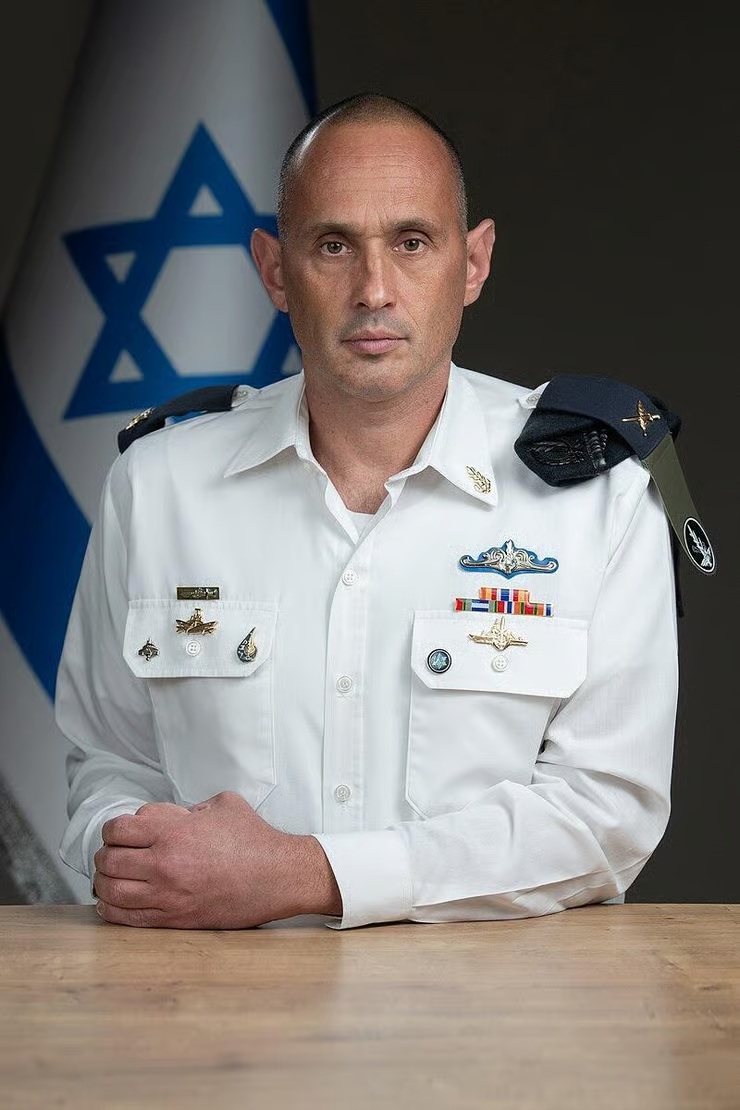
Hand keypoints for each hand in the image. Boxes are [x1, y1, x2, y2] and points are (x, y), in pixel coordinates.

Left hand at [93, 791, 341, 928]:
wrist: (278, 876)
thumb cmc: (253, 838)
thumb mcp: (220, 804)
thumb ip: (183, 809)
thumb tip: (157, 819)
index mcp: (173, 832)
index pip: (117, 830)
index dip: (114, 829)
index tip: (120, 831)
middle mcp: (164, 865)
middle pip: (109, 861)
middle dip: (106, 855)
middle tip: (113, 853)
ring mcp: (168, 896)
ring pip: (111, 892)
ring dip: (105, 882)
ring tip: (111, 877)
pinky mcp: (174, 919)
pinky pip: (127, 919)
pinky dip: (112, 909)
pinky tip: (113, 901)